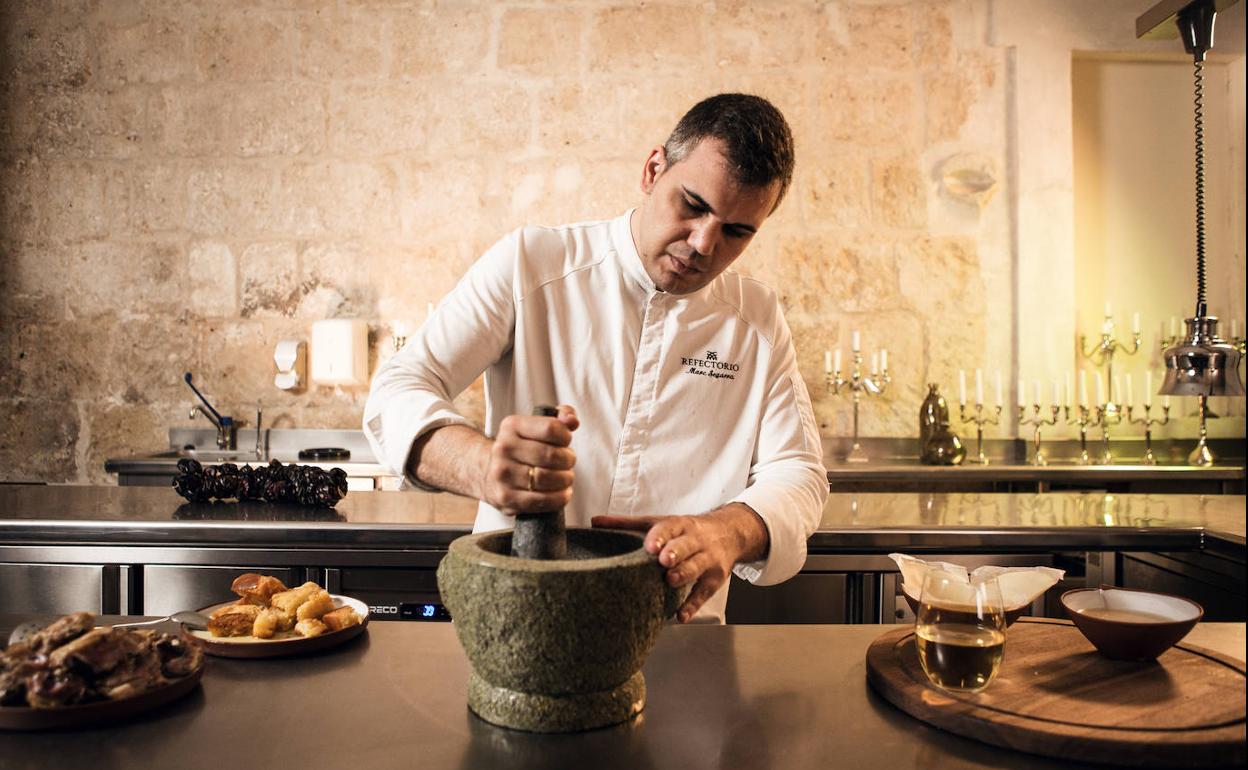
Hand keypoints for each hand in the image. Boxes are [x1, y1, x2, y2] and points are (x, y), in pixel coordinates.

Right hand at [483, 405, 578, 514]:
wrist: (486, 472)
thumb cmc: (520, 449)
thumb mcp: (534, 427)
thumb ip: (559, 418)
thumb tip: (572, 421)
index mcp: (511, 426)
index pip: (551, 428)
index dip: (566, 437)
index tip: (565, 442)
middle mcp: (504, 449)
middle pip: (552, 455)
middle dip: (568, 460)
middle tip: (567, 463)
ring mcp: (503, 475)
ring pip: (548, 478)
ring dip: (565, 480)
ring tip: (565, 478)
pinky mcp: (507, 498)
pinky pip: (542, 500)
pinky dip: (559, 498)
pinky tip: (562, 493)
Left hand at [592, 504, 767, 622]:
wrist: (728, 533)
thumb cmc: (685, 530)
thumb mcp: (660, 522)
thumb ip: (627, 524)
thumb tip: (594, 521)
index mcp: (679, 525)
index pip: (669, 528)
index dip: (660, 537)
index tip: (650, 546)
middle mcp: (695, 541)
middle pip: (686, 546)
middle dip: (676, 552)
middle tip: (664, 561)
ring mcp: (707, 560)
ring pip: (696, 567)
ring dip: (683, 574)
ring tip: (670, 581)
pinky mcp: (714, 580)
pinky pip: (704, 593)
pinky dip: (693, 605)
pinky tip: (681, 615)